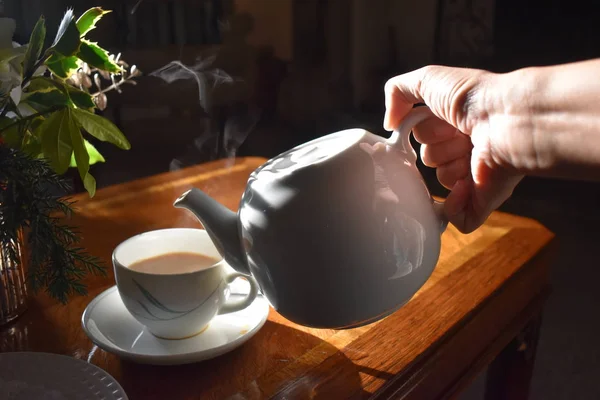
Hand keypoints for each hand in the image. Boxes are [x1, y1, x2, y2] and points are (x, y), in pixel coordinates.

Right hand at [383, 66, 526, 232]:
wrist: (507, 120)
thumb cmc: (474, 97)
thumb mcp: (428, 79)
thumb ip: (398, 92)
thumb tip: (389, 123)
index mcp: (457, 123)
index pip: (422, 135)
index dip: (424, 129)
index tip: (439, 118)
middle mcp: (468, 147)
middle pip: (429, 159)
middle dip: (440, 147)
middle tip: (460, 134)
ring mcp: (476, 175)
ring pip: (441, 182)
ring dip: (451, 166)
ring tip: (472, 151)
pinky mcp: (484, 199)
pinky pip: (456, 216)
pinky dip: (455, 205)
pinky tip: (468, 184)